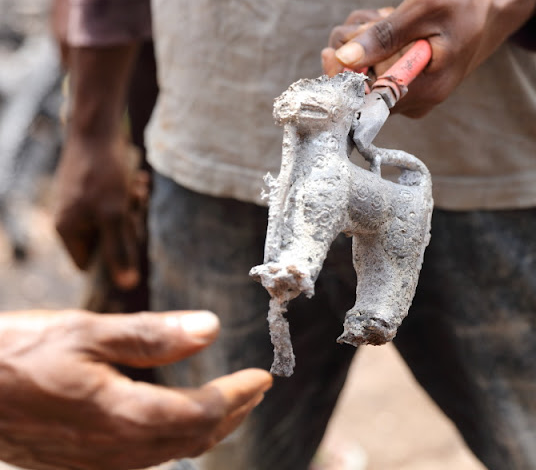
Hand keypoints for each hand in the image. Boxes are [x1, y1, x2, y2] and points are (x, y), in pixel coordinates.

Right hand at [0, 310, 271, 469]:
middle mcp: (115, 449)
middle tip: (256, 389)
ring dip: (207, 426)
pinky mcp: (81, 462)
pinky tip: (177, 415)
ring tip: (231, 402)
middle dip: (231, 413)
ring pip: (169, 450)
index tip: (262, 376)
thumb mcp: (87, 332)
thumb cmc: (19, 354)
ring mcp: (96, 462)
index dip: (237, 395)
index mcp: (122, 415)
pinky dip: (175, 434)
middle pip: (192, 439)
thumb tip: (211, 328)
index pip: (201, 413)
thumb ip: (152, 335)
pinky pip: (143, 455)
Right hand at [54, 45, 143, 289]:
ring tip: (137, 188)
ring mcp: (83, 201)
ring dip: (132, 206)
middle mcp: (71, 217)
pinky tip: (138, 179)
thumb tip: (128, 285)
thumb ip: (119, 251)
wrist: (98, 129)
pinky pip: (117, 201)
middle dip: (126, 225)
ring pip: (116, 218)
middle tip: (135, 206)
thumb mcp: (115, 216)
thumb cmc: (102, 173)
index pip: (88, 263)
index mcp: (67, 230)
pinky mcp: (96, 187)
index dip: (112, 259)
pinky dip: (130, 193)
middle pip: (106, 240)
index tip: (131, 243)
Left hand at [322, 0, 535, 117]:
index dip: (343, 76)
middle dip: (356, 48)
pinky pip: (375, 67)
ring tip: (386, 16)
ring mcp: (410, 93)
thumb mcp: (423, 9)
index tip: (334, 51)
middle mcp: (416, 100)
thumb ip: (383, 36)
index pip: (367, 99)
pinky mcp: (405, 82)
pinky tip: (388, 23)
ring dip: (364, 40)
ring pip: (364, 73)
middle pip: (361, 87)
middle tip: (373, 19)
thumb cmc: (463, 4)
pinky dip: (373, 43)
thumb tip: (343, 58)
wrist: (491, 9)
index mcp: (424, 89)